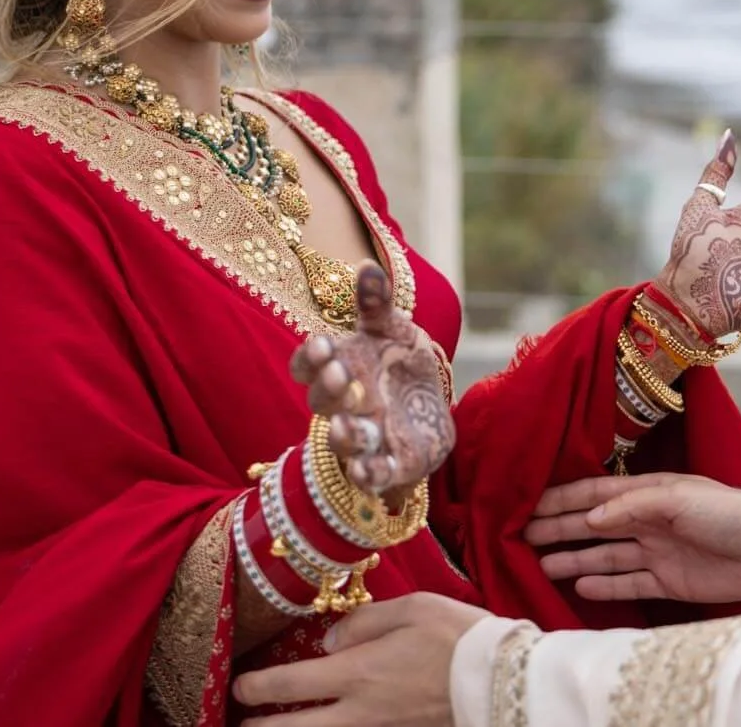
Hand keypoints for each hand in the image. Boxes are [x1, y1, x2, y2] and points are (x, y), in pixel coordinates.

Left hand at [234, 592, 486, 725]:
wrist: (503, 680)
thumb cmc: (459, 635)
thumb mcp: (411, 607)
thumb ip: (363, 621)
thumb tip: (329, 638)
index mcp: (358, 672)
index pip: (291, 684)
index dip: (257, 688)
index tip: (240, 685)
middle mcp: (360, 711)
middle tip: (244, 722)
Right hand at [289, 262, 454, 498]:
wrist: (432, 404)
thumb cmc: (399, 362)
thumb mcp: (392, 330)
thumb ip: (377, 305)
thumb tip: (367, 266)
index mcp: (339, 369)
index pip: (309, 365)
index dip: (310, 359)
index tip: (323, 344)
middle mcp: (345, 406)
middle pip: (322, 403)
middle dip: (328, 390)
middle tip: (340, 374)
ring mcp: (366, 436)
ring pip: (344, 441)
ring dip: (344, 434)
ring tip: (350, 425)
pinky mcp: (391, 464)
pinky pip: (373, 474)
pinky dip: (369, 474)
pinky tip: (369, 471)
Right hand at [525, 472, 740, 603]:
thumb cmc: (726, 511)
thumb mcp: (677, 498)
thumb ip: (631, 505)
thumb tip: (589, 517)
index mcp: (648, 492)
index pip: (594, 494)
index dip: (561, 499)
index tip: (528, 505)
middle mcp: (647, 521)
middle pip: (593, 525)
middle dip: (558, 528)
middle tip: (522, 536)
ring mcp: (656, 551)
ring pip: (605, 555)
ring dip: (574, 558)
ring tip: (541, 564)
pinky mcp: (668, 580)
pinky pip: (628, 582)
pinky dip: (604, 584)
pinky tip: (580, 584)